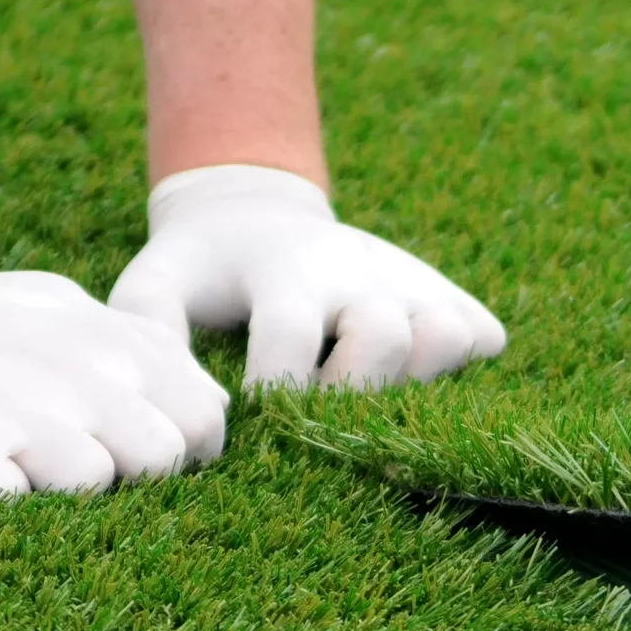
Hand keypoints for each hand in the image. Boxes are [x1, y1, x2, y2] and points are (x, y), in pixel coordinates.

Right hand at [0, 237, 228, 500]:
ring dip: (58, 495)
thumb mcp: (63, 310)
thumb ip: (137, 349)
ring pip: (91, 482)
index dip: (184, 452)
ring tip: (12, 470)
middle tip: (69, 471)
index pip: (202, 417)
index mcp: (106, 338)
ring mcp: (12, 406)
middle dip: (127, 479)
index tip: (138, 462)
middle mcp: (71, 368)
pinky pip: (12, 506)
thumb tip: (204, 407)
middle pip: (159, 457)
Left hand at [108, 165, 506, 389]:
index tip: (254, 421)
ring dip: (412, 382)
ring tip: (365, 398)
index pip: (290, 335)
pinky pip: (481, 337)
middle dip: (352, 393)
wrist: (255, 209)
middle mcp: (357, 272)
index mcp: (285, 269)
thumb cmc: (201, 268)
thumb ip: (149, 329)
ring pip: (446, 336)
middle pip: (385, 337)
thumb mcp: (155, 282)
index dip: (276, 391)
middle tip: (317, 418)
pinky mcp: (444, 294)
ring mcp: (408, 281)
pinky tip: (408, 382)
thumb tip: (192, 411)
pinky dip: (461, 366)